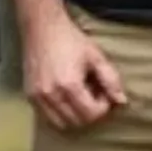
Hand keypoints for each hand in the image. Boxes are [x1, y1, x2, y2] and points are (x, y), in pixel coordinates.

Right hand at [23, 12, 127, 130]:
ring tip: (79, 97)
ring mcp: (37, 97)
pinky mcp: (29, 96)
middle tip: (93, 95)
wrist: (42, 27)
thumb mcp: (96, 57)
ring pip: (62, 123)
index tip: (103, 93)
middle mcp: (51, 95)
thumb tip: (121, 101)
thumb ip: (111, 80)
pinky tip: (65, 96)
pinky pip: (47, 117)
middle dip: (90, 112)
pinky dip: (60, 113)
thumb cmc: (71, 40)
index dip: (103, 107)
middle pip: (78, 122)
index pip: (91, 114)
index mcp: (69, 85)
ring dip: (75, 115)